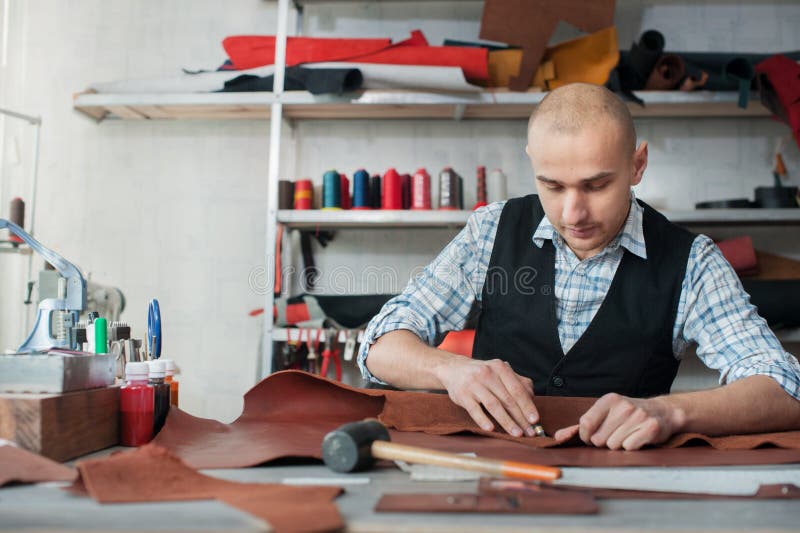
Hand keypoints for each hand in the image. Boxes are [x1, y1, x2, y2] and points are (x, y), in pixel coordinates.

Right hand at [433, 357, 539, 436]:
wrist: (454, 369)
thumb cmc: (482, 374)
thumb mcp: (499, 371)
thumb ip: (517, 382)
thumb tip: (532, 397)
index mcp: (500, 368)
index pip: (517, 389)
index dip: (527, 405)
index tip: (535, 420)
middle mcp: (487, 374)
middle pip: (507, 399)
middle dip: (520, 418)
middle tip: (530, 432)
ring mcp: (474, 384)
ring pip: (493, 405)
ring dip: (506, 421)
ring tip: (516, 433)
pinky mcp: (462, 395)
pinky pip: (474, 409)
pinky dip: (483, 420)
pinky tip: (491, 429)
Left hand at [553, 393, 685, 450]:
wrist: (662, 412)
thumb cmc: (628, 415)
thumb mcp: (606, 413)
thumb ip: (582, 426)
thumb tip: (558, 437)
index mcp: (608, 400)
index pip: (586, 423)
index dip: (586, 436)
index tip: (591, 437)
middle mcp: (623, 406)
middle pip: (599, 438)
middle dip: (604, 442)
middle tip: (615, 434)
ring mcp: (638, 416)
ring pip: (614, 445)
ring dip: (618, 445)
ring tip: (626, 435)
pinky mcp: (650, 428)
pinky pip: (629, 447)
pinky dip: (631, 447)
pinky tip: (636, 438)